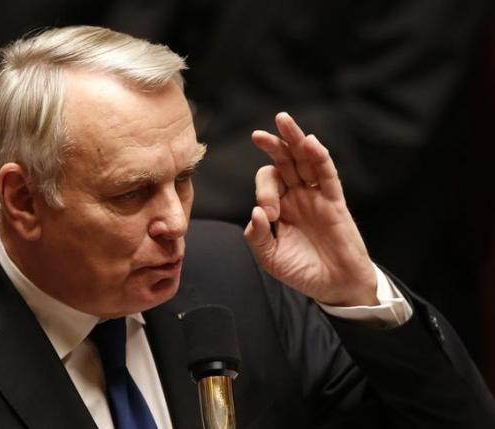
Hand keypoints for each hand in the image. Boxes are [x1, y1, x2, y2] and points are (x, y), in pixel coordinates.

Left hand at [244, 113, 377, 306]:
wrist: (334, 287)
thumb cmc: (302, 271)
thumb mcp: (270, 258)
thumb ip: (258, 237)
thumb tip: (256, 212)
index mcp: (280, 206)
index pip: (268, 182)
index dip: (264, 191)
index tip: (270, 214)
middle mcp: (297, 196)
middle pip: (285, 162)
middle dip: (272, 146)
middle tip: (258, 135)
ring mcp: (316, 197)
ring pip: (305, 161)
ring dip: (295, 140)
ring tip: (283, 120)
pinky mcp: (334, 202)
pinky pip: (327, 176)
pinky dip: (319, 158)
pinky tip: (310, 143)